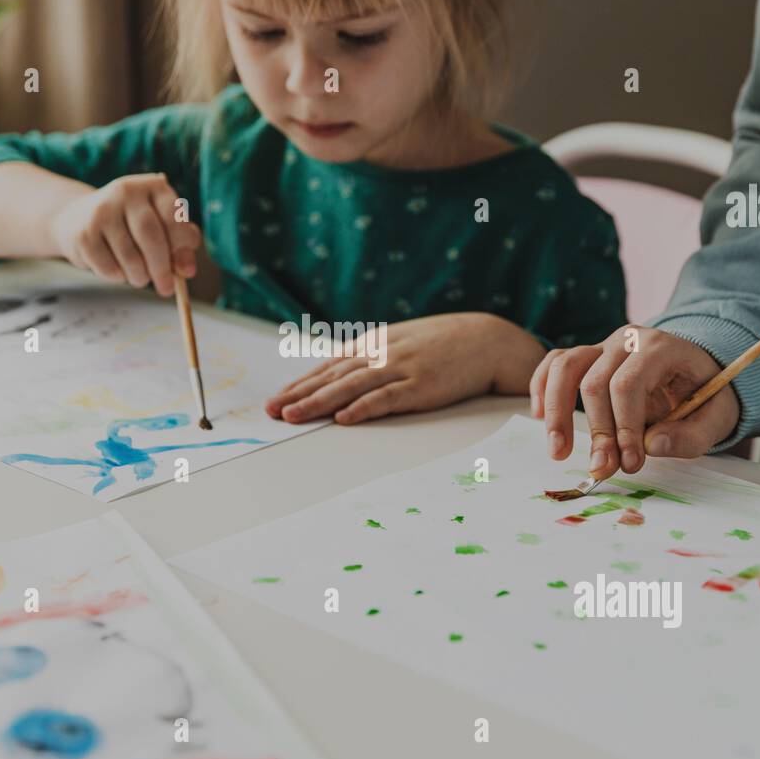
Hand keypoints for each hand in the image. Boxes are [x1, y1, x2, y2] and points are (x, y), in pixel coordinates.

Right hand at [47, 173, 200, 295]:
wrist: (80, 218)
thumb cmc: (131, 226)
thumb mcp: (161, 227)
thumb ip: (181, 246)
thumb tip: (187, 270)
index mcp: (153, 187)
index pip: (173, 216)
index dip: (181, 247)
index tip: (185, 271)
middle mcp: (125, 192)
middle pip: (150, 236)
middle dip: (161, 268)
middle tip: (166, 288)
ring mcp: (101, 211)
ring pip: (130, 256)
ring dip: (140, 277)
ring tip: (140, 278)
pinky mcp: (83, 234)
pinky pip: (109, 268)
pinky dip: (119, 277)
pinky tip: (119, 271)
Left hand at [266, 313, 545, 424]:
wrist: (488, 340)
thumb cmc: (445, 345)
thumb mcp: (403, 343)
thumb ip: (374, 356)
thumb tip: (345, 373)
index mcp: (375, 344)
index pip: (329, 366)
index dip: (301, 383)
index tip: (277, 399)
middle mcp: (381, 354)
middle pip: (332, 376)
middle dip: (299, 394)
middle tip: (271, 411)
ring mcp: (401, 369)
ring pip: (351, 387)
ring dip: (319, 402)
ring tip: (294, 416)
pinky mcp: (421, 386)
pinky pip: (386, 398)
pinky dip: (363, 408)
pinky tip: (343, 418)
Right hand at [530, 325, 739, 477]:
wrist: (697, 370)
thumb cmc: (705, 395)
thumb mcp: (717, 418)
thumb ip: (691, 435)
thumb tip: (651, 446)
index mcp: (661, 347)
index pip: (628, 384)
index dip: (623, 427)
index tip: (629, 464)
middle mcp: (626, 339)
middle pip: (594, 382)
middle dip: (596, 431)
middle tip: (602, 469)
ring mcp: (602, 345)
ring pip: (564, 368)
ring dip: (556, 412)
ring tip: (558, 451)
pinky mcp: (586, 356)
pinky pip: (552, 364)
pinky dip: (541, 388)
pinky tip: (538, 417)